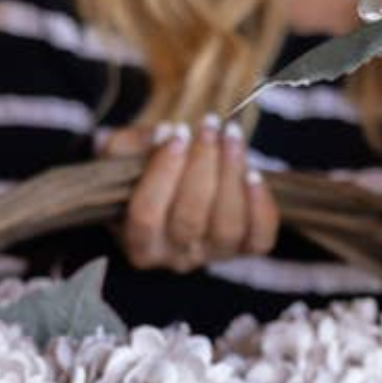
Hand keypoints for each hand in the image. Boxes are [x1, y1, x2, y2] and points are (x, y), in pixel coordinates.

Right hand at [97, 113, 278, 271]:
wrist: (172, 188)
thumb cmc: (139, 173)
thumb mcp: (120, 156)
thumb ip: (132, 146)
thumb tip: (165, 135)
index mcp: (138, 244)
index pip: (146, 216)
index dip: (162, 172)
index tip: (175, 132)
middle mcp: (175, 258)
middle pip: (189, 219)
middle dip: (202, 165)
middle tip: (208, 124)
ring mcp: (212, 256)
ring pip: (227, 227)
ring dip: (232, 175)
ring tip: (231, 137)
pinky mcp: (244, 249)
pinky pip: (260, 238)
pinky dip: (260, 207)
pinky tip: (253, 173)